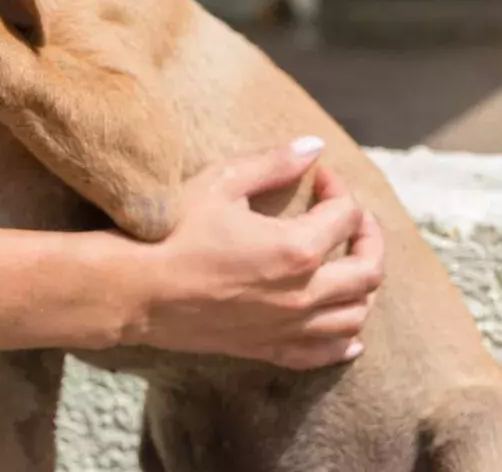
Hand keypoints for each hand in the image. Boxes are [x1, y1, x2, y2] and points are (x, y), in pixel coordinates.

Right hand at [122, 137, 385, 369]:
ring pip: (355, 316)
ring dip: (362, 287)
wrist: (133, 289)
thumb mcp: (219, 183)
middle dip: (368, 237)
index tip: (319, 177)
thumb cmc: (171, 233)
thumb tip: (314, 147)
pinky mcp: (268, 348)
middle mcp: (303, 294)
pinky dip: (345, 341)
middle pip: (368, 270)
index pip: (345, 215)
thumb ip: (273, 163)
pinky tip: (347, 330)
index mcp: (296, 248)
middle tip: (351, 217)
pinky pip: (325, 353)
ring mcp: (288, 327)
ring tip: (347, 265)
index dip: (339, 189)